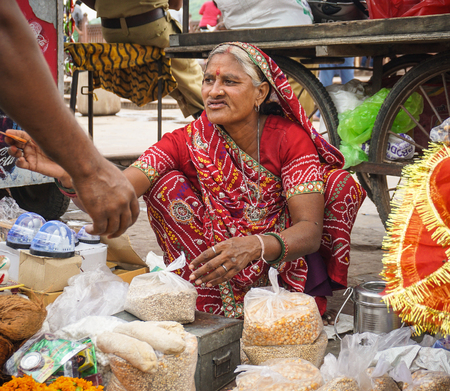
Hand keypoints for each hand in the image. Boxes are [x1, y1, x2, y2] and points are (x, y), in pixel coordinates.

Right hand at [5, 129, 66, 178]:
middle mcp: (29, 147)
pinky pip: (22, 164)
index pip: (19, 135)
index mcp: (32, 139)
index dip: (13, 133)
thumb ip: (40, 134)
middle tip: (8, 139)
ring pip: (15, 153)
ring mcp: (30, 156)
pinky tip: (21, 159)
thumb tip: (30, 125)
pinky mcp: (32, 165)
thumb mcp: (50, 139)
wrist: (68, 161)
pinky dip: (19, 162)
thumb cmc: (60, 148)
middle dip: (10, 141)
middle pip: (15, 143)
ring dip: (12, 151)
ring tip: (14, 149)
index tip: (8, 132)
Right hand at [6, 129, 139, 237]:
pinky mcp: (99, 213)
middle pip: (125, 224)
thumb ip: (119, 189)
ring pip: (112, 229)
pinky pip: (99, 229)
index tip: (122, 226)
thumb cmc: (98, 167)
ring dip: (103, 233)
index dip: (129, 222)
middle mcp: (124, 203)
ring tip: (94, 230)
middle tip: (110, 234)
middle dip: (118, 232)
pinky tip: (88, 229)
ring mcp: (113, 209)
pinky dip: (93, 232)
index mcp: (130, 194)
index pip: (135, 214)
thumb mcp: (117, 177)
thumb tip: (113, 194)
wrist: (87, 166)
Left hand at [188, 236, 260, 286]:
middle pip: (211, 265)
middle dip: (200, 272)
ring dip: (207, 278)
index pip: (207, 254)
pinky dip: (217, 281)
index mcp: (222, 246)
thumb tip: (203, 259)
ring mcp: (232, 263)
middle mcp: (227, 254)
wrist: (253, 246)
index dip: (198, 260)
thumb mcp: (226, 242)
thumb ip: (216, 250)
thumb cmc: (237, 243)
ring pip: (217, 273)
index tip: (190, 266)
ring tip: (199, 282)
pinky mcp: (237, 269)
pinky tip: (209, 284)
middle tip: (192, 277)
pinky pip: (226, 277)